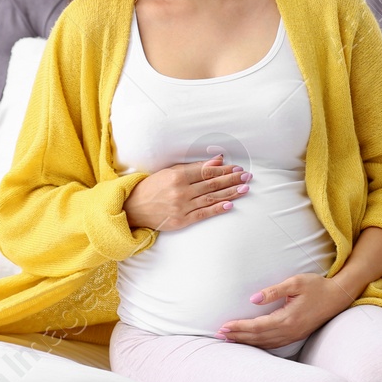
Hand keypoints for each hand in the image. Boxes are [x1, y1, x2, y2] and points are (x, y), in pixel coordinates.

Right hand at [124, 153, 250, 232]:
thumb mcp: (171, 171)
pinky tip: (230, 205)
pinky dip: (217, 209)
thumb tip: (218, 160)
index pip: (207, 171)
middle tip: (247, 176)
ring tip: (244, 188)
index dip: (224, 170)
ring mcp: (181, 207)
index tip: (238, 168)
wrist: (134, 208)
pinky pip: (203, 214)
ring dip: (230, 193)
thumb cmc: (153, 187)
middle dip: (232, 179)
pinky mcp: (181, 221)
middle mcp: (180, 191)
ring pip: (211, 198)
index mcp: (177, 175)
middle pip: (212, 184)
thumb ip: (195, 167)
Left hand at [217, 272, 360, 349]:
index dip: (239, 327)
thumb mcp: (295, 282)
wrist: (338, 296)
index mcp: (288, 318)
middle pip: (258, 337)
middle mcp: (289, 331)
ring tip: (229, 339)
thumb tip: (253, 299)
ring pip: (264, 343)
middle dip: (238, 336)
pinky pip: (272, 344)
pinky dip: (258, 344)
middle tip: (219, 334)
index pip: (257, 326)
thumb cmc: (317, 286)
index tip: (224, 326)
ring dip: (246, 342)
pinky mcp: (295, 335)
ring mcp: (293, 335)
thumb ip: (274, 291)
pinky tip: (250, 342)